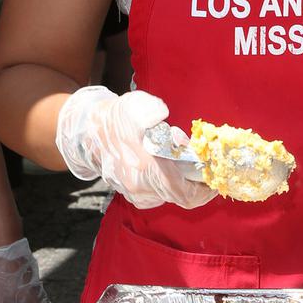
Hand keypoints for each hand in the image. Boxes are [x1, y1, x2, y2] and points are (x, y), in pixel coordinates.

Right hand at [55, 86, 214, 209]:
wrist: (88, 132)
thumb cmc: (116, 119)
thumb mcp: (133, 106)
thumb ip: (150, 110)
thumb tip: (161, 114)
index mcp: (146, 169)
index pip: (184, 194)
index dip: (204, 191)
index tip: (213, 179)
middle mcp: (141, 187)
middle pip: (180, 196)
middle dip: (195, 183)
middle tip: (201, 167)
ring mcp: (135, 193)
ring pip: (169, 195)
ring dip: (181, 182)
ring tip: (182, 162)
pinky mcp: (131, 193)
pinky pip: (158, 195)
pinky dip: (168, 184)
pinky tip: (167, 167)